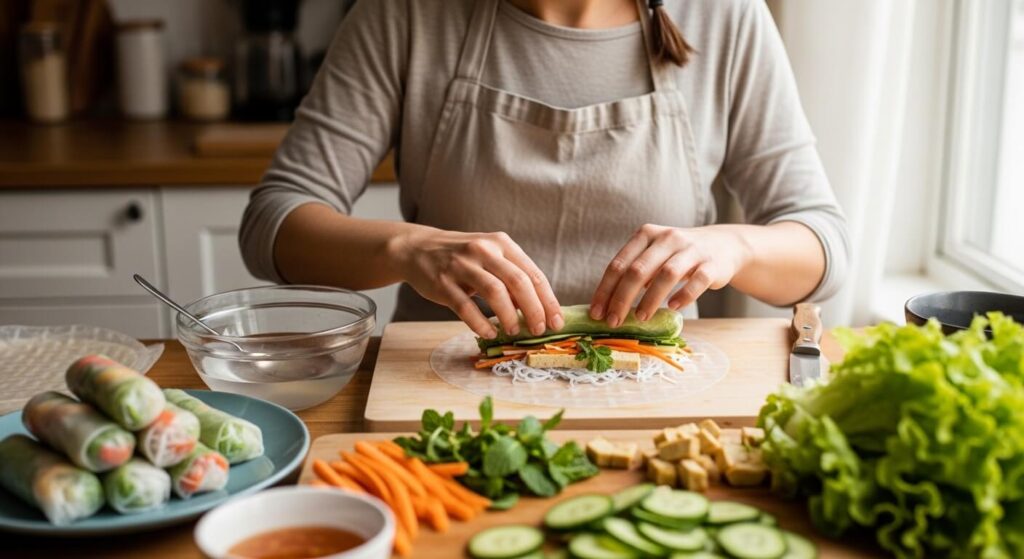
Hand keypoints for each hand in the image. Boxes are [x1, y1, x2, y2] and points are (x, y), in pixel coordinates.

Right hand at [389, 229, 562, 337]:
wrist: (418, 249)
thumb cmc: (463, 257)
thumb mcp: (490, 257)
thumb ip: (512, 278)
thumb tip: (538, 309)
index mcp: (502, 243)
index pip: (532, 274)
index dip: (548, 300)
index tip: (556, 321)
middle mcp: (484, 250)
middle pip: (518, 282)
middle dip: (534, 310)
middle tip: (539, 330)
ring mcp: (461, 265)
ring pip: (494, 292)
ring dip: (508, 316)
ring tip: (514, 332)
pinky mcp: (442, 282)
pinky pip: (465, 307)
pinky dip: (480, 323)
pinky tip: (488, 333)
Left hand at [590, 224, 751, 325]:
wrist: (723, 245)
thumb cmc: (678, 256)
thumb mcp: (654, 255)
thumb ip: (634, 272)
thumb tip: (607, 305)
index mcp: (646, 235)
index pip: (619, 264)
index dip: (605, 290)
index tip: (597, 313)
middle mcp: (668, 238)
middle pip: (638, 270)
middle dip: (622, 298)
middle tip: (614, 321)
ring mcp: (691, 250)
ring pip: (666, 275)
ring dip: (650, 299)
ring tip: (640, 318)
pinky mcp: (712, 264)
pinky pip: (696, 281)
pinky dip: (683, 296)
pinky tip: (673, 308)